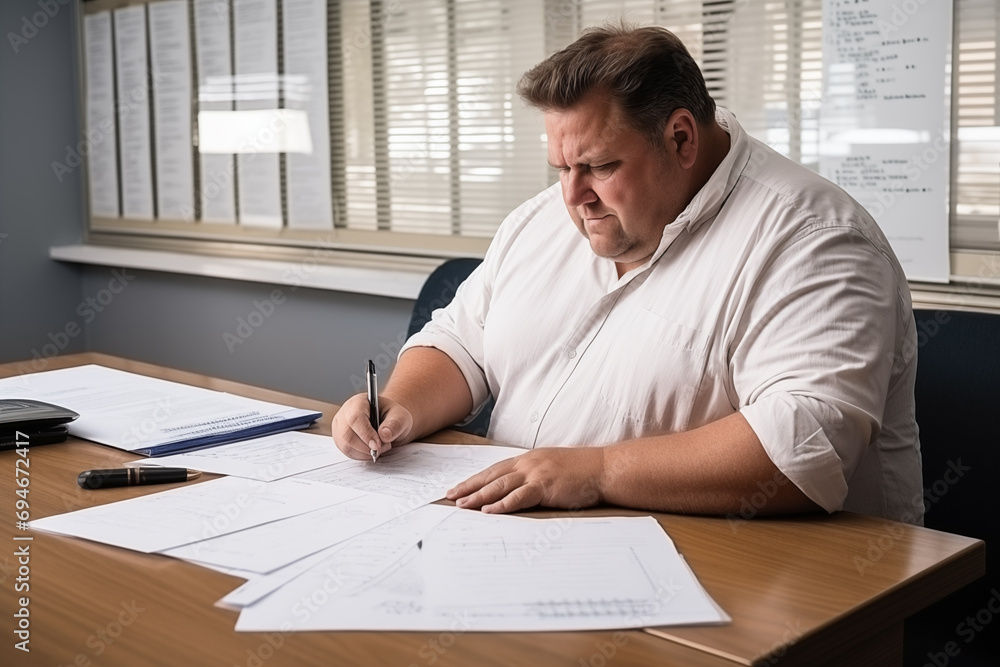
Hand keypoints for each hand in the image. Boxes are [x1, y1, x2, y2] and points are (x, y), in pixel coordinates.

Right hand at [331, 393, 414, 459]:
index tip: (377, 445)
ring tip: (379, 446)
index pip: (355, 418)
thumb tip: (384, 435)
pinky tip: (371, 449)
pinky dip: (361, 455)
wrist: (388, 423)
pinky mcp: (340, 440)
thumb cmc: (392, 417)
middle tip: (382, 447)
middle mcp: (345, 413)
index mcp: (359, 402)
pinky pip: (347, 452)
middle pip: (347, 434)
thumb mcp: (400, 417)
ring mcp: (340, 427)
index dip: (366, 434)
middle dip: (366, 446)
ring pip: (346, 446)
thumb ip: (395, 424)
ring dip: (365, 452)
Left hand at [446, 447, 604, 512]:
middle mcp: (528, 464)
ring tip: (462, 505)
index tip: (458, 488)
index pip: (494, 470)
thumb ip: (533, 476)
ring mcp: (536, 473)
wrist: (603, 468)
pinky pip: (519, 496)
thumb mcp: (552, 468)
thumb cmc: (581, 471)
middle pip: (491, 476)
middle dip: (469, 487)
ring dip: (479, 496)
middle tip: (449, 497)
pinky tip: (489, 511)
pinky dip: (502, 504)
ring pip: (500, 486)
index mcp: (528, 460)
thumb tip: (517, 489)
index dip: (475, 480)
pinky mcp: (545, 485)